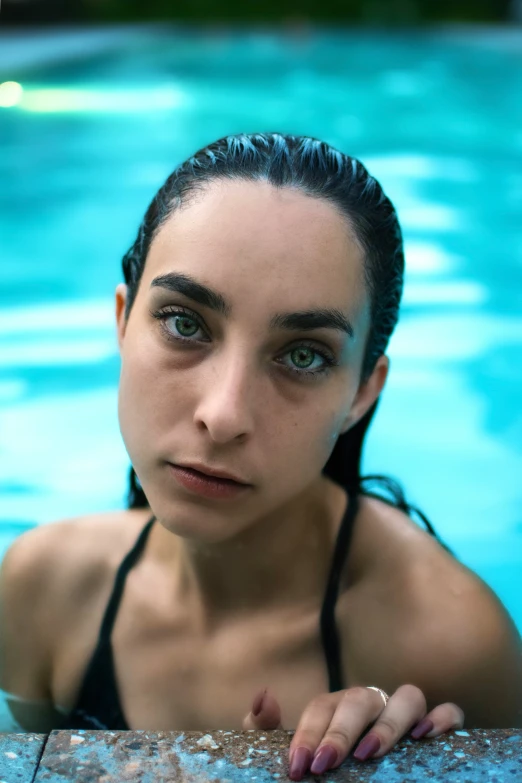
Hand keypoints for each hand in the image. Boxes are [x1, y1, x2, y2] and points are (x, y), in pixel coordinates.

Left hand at [243, 685, 464, 779]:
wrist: (346, 774)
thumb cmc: (322, 760)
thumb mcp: (292, 750)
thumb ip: (266, 727)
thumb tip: (263, 696)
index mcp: (337, 705)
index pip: (321, 707)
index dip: (308, 734)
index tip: (298, 768)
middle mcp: (371, 703)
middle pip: (360, 699)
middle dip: (340, 732)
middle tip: (324, 766)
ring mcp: (403, 712)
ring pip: (407, 696)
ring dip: (388, 723)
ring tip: (368, 754)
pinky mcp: (434, 727)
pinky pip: (448, 712)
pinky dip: (441, 718)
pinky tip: (424, 739)